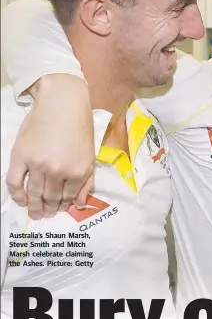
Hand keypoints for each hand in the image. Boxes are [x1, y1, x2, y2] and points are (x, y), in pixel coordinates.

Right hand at [5, 74, 94, 219]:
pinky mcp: (20, 156)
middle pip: (51, 198)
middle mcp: (58, 171)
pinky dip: (16, 195)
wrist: (62, 103)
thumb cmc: (79, 127)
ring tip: (35, 213)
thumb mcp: (90, 154)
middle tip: (46, 215)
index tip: (59, 210)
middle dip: (49, 209)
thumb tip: (79, 205)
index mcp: (79, 171)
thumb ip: (86, 181)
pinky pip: (14, 182)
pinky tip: (20, 200)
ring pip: (34, 194)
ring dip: (34, 207)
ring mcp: (38, 165)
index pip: (69, 197)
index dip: (64, 205)